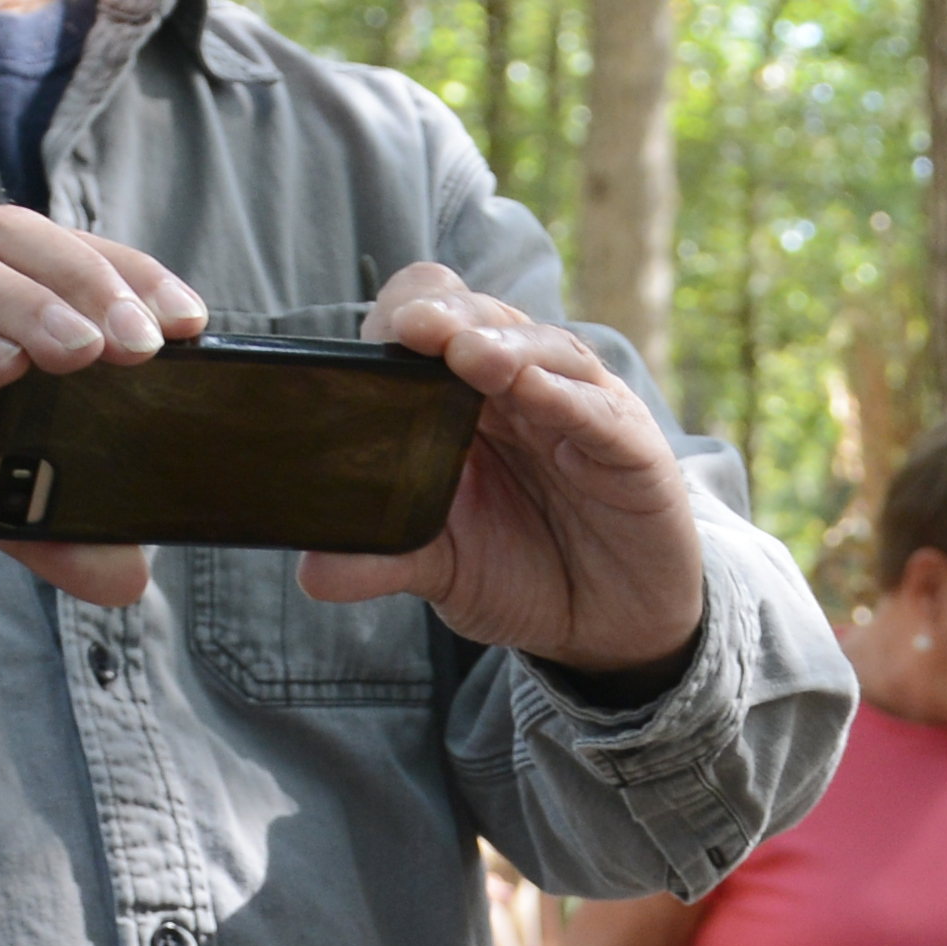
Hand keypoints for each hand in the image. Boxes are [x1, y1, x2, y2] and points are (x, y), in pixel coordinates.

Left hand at [316, 262, 711, 674]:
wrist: (611, 628)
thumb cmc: (527, 572)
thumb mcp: (445, 569)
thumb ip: (385, 559)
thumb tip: (313, 572)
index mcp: (468, 401)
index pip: (434, 323)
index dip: (403, 319)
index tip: (370, 342)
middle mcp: (523, 389)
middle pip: (486, 320)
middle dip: (448, 318)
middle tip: (414, 328)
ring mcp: (581, 410)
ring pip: (546, 351)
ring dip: (504, 346)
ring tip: (466, 353)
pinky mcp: (633, 447)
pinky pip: (598, 411)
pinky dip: (566, 397)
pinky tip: (533, 392)